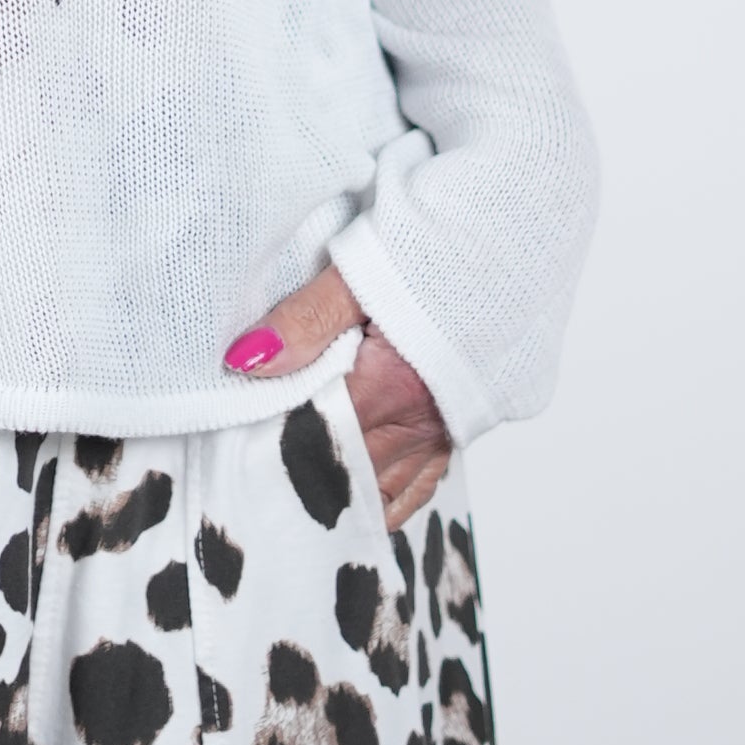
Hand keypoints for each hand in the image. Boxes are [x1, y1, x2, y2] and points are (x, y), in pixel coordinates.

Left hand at [226, 261, 452, 531]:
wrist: (508, 242)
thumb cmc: (437, 249)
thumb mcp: (360, 271)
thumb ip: (305, 319)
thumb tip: (247, 359)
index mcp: (393, 386)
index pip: (313, 438)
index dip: (271, 446)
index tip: (236, 450)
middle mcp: (423, 422)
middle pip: (345, 471)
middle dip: (301, 477)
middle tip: (254, 484)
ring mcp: (445, 431)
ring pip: (381, 489)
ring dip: (341, 493)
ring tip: (295, 502)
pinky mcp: (461, 427)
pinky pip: (418, 484)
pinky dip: (384, 496)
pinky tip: (358, 500)